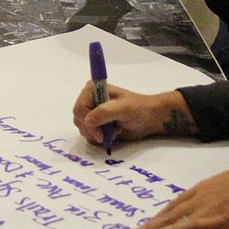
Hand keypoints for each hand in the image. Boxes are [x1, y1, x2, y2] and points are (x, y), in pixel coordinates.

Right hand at [72, 86, 196, 146]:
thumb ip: (105, 112)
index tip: (100, 135)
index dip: (87, 122)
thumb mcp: (123, 108)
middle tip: (107, 135)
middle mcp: (89, 100)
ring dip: (98, 135)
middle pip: (79, 120)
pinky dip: (100, 138)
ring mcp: (92, 113)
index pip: (79, 108)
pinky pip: (89, 135)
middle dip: (92, 130)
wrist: (149, 119)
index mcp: (92, 90)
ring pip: (83, 129)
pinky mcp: (96, 124)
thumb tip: (87, 121)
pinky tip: (113, 133)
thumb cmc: (138, 109)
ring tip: (114, 130)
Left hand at [124, 160, 228, 228]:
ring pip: (172, 223)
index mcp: (202, 190)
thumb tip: (216, 208)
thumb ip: (218, 199)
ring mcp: (206, 209)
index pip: (175, 205)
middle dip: (147, 226)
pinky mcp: (216, 221)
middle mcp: (199, 198)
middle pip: (168, 215)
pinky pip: (188, 227)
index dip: (160, 217)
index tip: (147, 225)